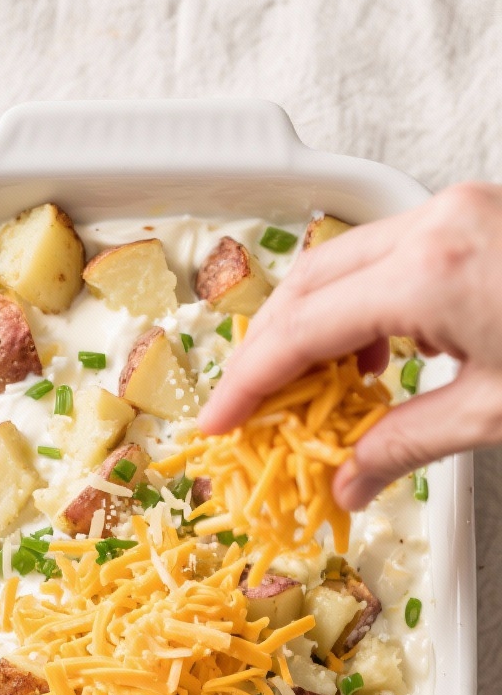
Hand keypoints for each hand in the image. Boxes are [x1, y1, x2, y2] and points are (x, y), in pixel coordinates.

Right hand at [198, 182, 501, 508]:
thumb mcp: (496, 413)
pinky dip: (362, 302)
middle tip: (250, 407)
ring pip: (344, 262)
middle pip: (308, 282)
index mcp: (433, 273)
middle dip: (267, 349)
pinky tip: (373, 352)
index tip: (220, 421)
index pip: (304, 329)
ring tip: (309, 390)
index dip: (249, 382)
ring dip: (313, 324)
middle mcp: (436, 224)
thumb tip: (348, 484)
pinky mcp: (474, 214)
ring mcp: (456, 210)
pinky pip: (390, 253)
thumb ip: (410, 446)